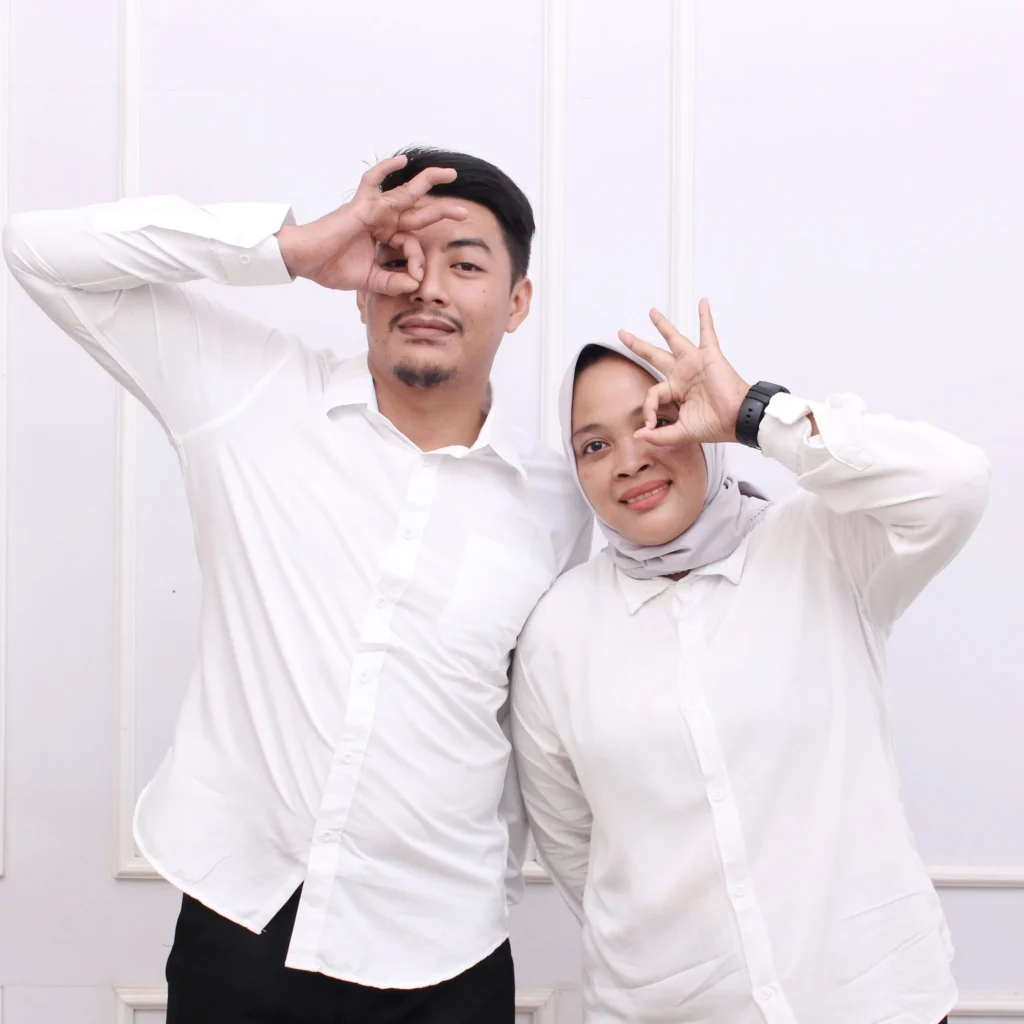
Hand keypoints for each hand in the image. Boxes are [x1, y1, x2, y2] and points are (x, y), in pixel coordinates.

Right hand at [275, 155, 467, 294]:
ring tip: (448, 174)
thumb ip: (393, 282)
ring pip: (404, 193)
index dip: (418, 260)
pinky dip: (386, 169)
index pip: (412, 244)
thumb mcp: (370, 280)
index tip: (416, 277)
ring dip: (427, 182)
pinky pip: (373, 181)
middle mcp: (381, 221)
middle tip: (463, 214)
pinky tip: (403, 161)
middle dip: (441, 212)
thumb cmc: (331, 267)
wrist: (305, 261)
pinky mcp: (360, 206)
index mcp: (384, 237)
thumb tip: (416, 284)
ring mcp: (372, 210)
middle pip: (417, 212)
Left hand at [619, 299, 749, 445]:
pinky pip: (707, 332)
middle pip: (654, 355)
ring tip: (652, 312)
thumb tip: (638, 435)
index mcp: (676, 391)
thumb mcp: (680, 433)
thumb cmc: (715, 425)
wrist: (736, 420)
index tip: (650, 424)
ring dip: (663, 325)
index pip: (652, 392)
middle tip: (622, 334)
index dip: (647, 408)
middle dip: (638, 345)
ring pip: (674, 339)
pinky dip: (705, 317)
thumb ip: (659, 435)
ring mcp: (695, 363)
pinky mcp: (709, 355)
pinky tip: (703, 302)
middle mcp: (683, 374)